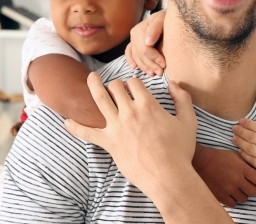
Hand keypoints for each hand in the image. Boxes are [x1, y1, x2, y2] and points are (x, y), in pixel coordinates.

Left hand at [65, 72, 196, 196]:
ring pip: (100, 100)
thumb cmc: (180, 150)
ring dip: (93, 86)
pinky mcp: (109, 143)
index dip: (134, 82)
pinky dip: (75, 127)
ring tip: (90, 78)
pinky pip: (87, 133)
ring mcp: (117, 127)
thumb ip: (183, 98)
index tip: (134, 87)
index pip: (134, 83)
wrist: (168, 176)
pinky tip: (67, 122)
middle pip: (116, 88)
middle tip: (116, 86)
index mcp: (148, 105)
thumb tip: (174, 83)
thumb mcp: (188, 121)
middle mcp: (130, 112)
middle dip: (116, 84)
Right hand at [125, 10, 166, 75]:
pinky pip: (129, 53)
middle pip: (140, 54)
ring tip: (153, 74)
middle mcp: (134, 34)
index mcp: (140, 28)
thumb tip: (148, 42)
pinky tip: (135, 68)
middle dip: (150, 65)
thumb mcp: (164, 20)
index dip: (154, 58)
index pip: (145, 49)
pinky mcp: (133, 43)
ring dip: (144, 67)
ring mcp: (133, 39)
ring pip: (136, 56)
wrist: (168, 17)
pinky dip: (131, 61)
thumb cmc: (167, 19)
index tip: (164, 65)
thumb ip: (156, 29)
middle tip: (160, 73)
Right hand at [193, 145, 255, 206]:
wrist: (201, 162)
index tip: (254, 179)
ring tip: (237, 189)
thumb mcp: (235, 155)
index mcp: (242, 168)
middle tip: (246, 185)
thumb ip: (247, 162)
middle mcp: (237, 180)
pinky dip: (233, 200)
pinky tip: (230, 193)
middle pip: (253, 192)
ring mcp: (228, 189)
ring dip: (242, 194)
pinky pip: (233, 204)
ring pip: (244, 199)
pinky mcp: (220, 196)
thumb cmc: (219, 157)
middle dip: (251, 188)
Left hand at [232, 118, 255, 187]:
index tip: (241, 121)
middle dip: (241, 131)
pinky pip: (252, 161)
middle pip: (251, 137)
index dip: (248, 123)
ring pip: (249, 148)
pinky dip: (244, 155)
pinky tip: (240, 150)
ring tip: (234, 138)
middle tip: (233, 128)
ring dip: (240, 142)